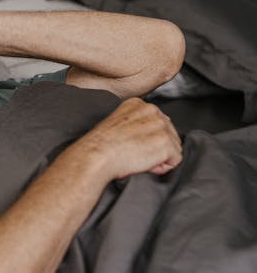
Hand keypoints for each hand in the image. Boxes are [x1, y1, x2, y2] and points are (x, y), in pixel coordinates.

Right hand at [64, 98, 182, 180]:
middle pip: (169, 134)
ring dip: (159, 157)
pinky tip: (145, 164)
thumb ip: (136, 122)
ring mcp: (161, 126)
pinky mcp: (166, 143)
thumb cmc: (101, 145)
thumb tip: (149, 136)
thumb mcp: (116, 122)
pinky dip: (162, 167)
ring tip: (139, 158)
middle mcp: (152, 111)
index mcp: (139, 104)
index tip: (134, 144)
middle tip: (136, 153)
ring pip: (174, 147)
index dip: (148, 138)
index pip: (158, 122)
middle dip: (157, 147)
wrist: (97, 155)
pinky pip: (175, 160)